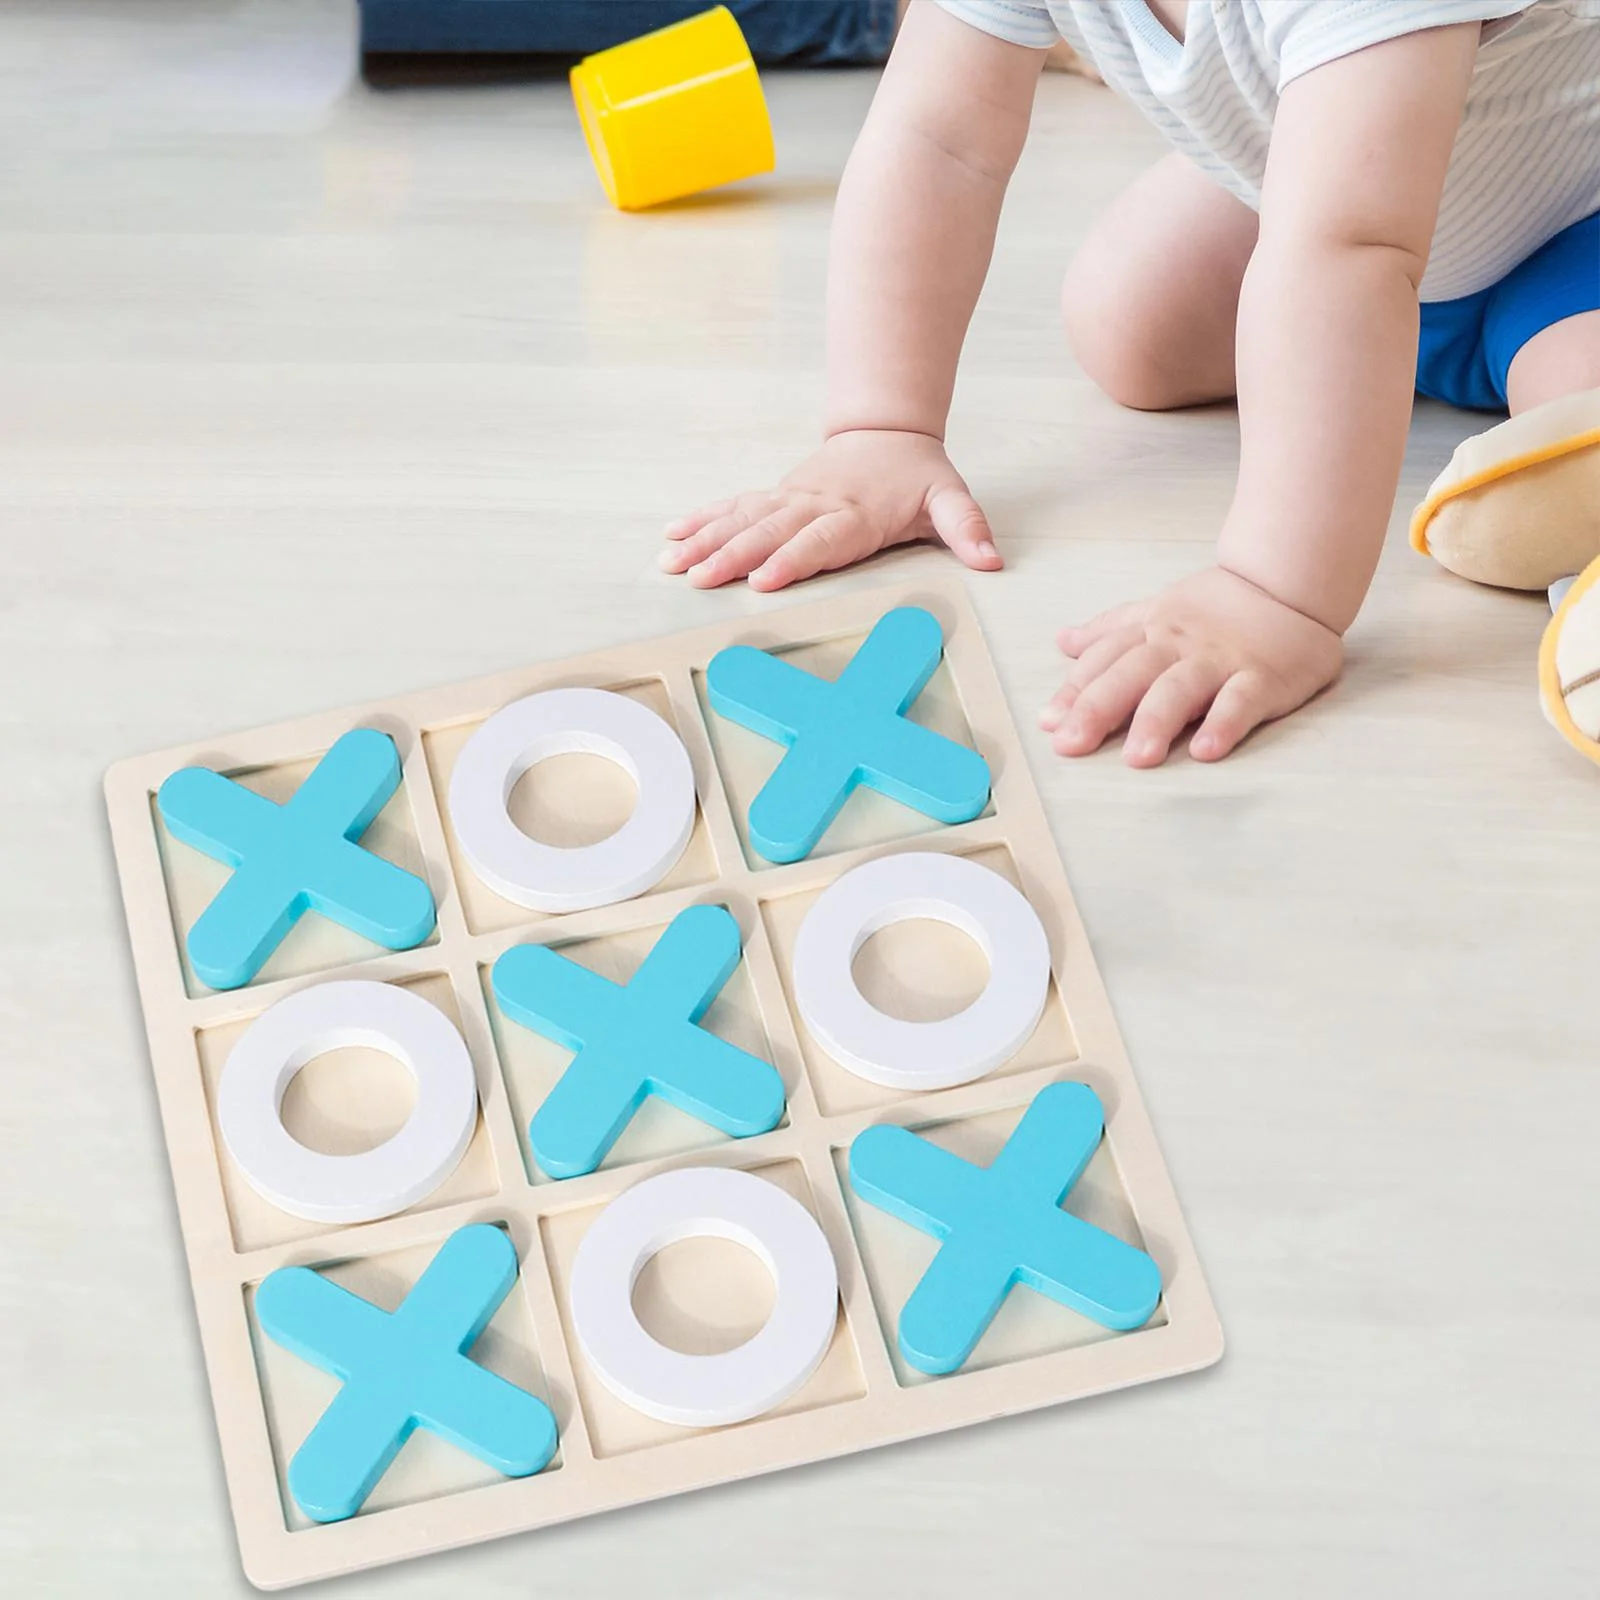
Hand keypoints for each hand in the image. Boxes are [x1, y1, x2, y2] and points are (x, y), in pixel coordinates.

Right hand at [660, 429, 1002, 591]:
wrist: (887, 430)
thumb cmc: (916, 475)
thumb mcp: (950, 498)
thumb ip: (967, 528)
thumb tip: (992, 558)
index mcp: (854, 513)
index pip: (820, 540)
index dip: (792, 560)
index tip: (763, 579)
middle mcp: (815, 505)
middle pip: (769, 533)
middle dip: (733, 557)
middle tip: (702, 580)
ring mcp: (789, 499)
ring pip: (742, 520)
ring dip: (706, 541)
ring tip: (672, 563)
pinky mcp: (775, 496)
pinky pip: (733, 507)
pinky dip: (703, 520)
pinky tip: (673, 536)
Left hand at [1040, 566, 1342, 765]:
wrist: (1289, 581)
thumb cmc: (1218, 606)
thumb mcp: (1158, 609)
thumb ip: (1111, 630)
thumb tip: (1063, 642)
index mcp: (1152, 632)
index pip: (1104, 661)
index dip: (1075, 691)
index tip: (1049, 723)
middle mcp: (1179, 646)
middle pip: (1131, 675)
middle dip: (1097, 709)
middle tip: (1071, 746)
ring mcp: (1221, 661)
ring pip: (1182, 688)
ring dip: (1156, 722)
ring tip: (1137, 759)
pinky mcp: (1264, 677)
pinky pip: (1242, 701)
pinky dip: (1224, 724)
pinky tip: (1206, 751)